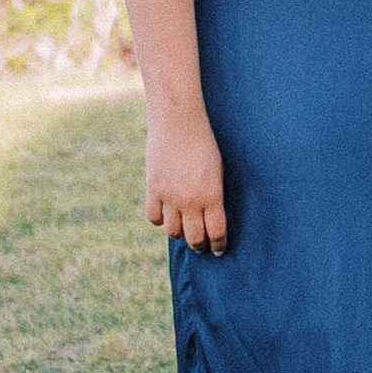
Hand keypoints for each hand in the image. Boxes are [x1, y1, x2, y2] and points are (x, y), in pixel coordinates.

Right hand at [146, 104, 228, 253]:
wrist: (179, 123)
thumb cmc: (205, 143)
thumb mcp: (218, 170)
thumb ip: (213, 194)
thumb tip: (211, 215)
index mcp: (212, 196)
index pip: (216, 232)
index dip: (218, 245)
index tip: (218, 249)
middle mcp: (191, 201)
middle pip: (194, 238)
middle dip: (200, 246)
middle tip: (202, 246)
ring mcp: (170, 197)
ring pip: (173, 231)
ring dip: (179, 234)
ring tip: (184, 231)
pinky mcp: (153, 189)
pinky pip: (154, 217)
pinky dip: (159, 220)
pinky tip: (166, 216)